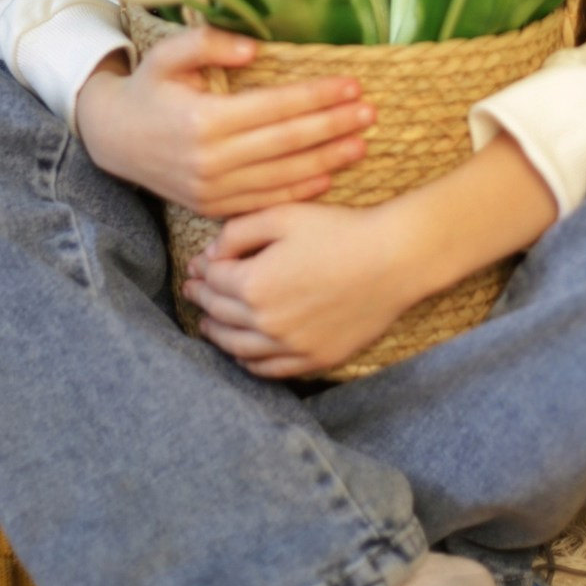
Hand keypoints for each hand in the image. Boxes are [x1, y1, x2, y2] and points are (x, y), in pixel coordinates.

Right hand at [74, 27, 374, 215]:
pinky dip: (299, 191)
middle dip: (333, 126)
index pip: (275, 106)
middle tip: (370, 113)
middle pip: (287, 142)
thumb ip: (208, 43)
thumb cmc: (149, 88)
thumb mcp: (168, 55)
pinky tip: (328, 177)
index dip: (317, 95)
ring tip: (362, 144)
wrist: (112, 139)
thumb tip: (253, 49)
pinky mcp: (212, 207)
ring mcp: (212, 189)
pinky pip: (264, 200)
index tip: (351, 84)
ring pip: (282, 175)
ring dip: (327, 160)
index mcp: (204, 118)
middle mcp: (211, 159)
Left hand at [181, 199, 411, 378]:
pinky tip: (243, 352)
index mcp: (253, 284)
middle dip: (202, 300)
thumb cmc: (340, 231)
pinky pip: (270, 369)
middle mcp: (266, 322)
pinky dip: (249, 362)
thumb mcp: (284, 216)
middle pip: (220, 313)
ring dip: (218, 334)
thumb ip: (238, 232)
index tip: (196, 265)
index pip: (212, 280)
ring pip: (238, 348)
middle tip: (192, 291)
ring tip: (208, 324)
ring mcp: (290, 346)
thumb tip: (211, 254)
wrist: (393, 260)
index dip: (202, 270)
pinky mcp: (315, 359)